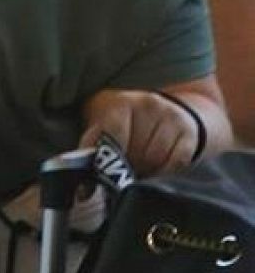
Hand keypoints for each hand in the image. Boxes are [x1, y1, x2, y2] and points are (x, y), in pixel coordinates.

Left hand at [82, 89, 200, 176]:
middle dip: (127, 165)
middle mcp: (149, 105)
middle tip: (123, 166)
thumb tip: (83, 169)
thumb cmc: (125, 122)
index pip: (113, 133)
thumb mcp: (103, 123)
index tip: (104, 169)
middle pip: (136, 151)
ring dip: (145, 170)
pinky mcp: (189, 133)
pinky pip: (175, 163)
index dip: (109, 156)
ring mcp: (172, 117)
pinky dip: (164, 171)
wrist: (164, 110)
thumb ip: (93, 141)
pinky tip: (155, 166)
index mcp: (121, 101)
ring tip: (138, 165)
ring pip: (155, 160)